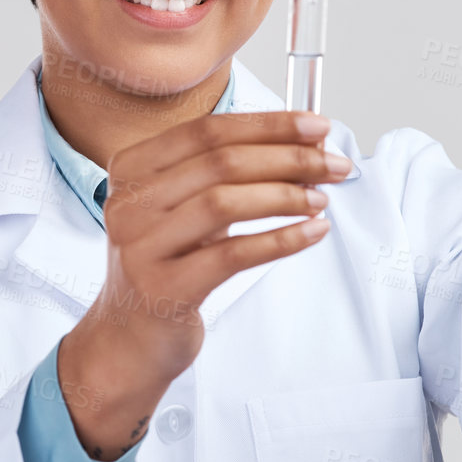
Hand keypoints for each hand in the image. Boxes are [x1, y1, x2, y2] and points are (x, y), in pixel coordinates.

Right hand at [55, 112, 353, 459]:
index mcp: (131, 169)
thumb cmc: (167, 265)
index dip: (268, 124)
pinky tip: (311, 233)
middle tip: (333, 164)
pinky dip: (281, 240)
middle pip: (220, 162)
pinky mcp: (164, 288)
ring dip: (286, 196)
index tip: (316, 125)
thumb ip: (226, 174)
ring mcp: (141, 246)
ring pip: (225, 203)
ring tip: (321, 200)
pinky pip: (233, 255)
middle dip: (288, 158)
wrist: (129, 337)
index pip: (206, 131)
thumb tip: (302, 145)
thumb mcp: (183, 208)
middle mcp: (128, 202)